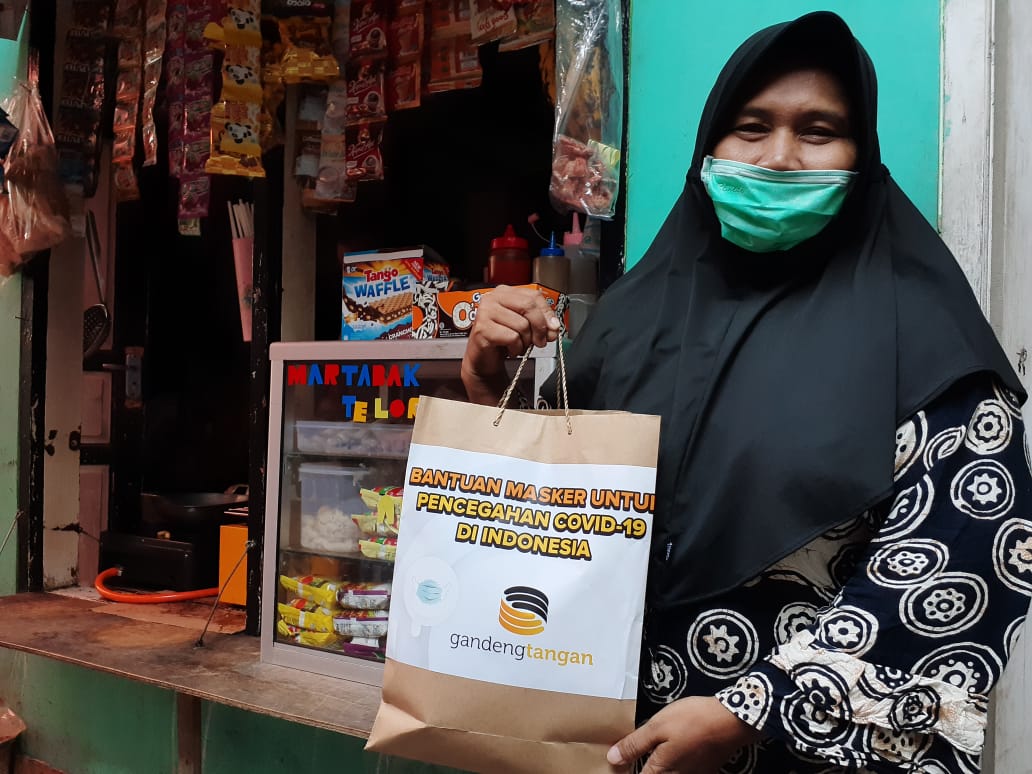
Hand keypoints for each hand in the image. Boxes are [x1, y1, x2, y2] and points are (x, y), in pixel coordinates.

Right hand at [460, 285, 560, 404]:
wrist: (484, 358)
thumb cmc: (503, 340)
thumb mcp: (525, 327)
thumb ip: (540, 322)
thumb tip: (553, 327)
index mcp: (505, 292)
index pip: (533, 295)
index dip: (547, 313)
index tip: (553, 327)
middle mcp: (493, 298)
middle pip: (528, 306)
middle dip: (540, 327)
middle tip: (541, 340)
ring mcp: (485, 313)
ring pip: (521, 324)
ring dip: (526, 341)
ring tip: (520, 346)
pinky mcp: (482, 329)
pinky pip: (512, 337)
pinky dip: (516, 348)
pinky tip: (511, 350)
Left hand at [606, 696, 762, 773]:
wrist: (731, 721)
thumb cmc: (692, 720)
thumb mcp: (657, 727)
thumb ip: (635, 744)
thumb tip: (612, 760)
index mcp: (661, 770)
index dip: (627, 770)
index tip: (619, 765)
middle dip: (643, 768)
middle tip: (631, 756)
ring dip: (660, 766)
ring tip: (652, 752)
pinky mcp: (706, 768)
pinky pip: (686, 770)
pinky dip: (677, 764)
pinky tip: (676, 750)